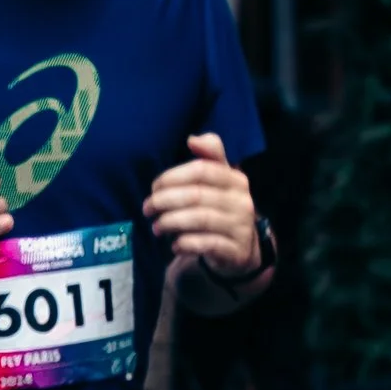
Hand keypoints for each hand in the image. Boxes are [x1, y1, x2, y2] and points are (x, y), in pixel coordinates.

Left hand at [147, 132, 262, 285]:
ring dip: (171, 223)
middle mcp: (242, 201)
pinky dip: (186, 243)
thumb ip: (209, 155)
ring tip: (156, 227)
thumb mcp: (218, 179)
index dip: (172, 177)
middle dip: (165, 201)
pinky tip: (174, 245)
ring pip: (200, 219)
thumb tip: (193, 139)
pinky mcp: (236, 250)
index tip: (154, 187)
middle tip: (147, 209)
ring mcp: (241, 226)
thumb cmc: (220, 207)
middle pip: (196, 195)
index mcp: (235, 179)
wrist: (241, 247)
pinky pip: (206, 244)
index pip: (202, 170)